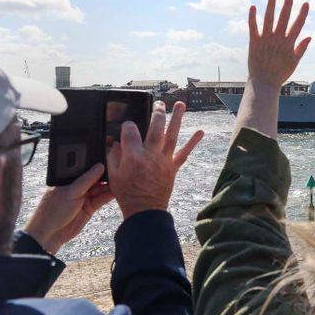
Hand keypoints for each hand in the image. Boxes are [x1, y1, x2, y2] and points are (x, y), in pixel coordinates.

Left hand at [24, 164, 112, 253]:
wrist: (49, 234)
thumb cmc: (52, 211)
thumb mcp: (70, 192)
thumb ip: (86, 180)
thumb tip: (99, 166)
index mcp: (68, 179)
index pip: (85, 168)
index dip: (96, 164)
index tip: (109, 160)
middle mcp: (77, 187)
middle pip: (95, 178)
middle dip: (106, 175)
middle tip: (119, 170)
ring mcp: (84, 197)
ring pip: (100, 188)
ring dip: (109, 185)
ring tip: (121, 180)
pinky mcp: (90, 207)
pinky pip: (101, 199)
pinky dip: (109, 195)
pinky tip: (117, 190)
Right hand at [107, 101, 203, 219]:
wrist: (145, 211)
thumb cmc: (127, 194)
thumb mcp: (114, 175)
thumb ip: (114, 156)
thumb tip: (116, 142)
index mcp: (133, 157)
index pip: (130, 133)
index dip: (128, 126)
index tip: (127, 124)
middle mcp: (151, 156)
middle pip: (155, 129)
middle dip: (157, 113)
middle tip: (159, 102)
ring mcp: (164, 161)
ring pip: (172, 135)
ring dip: (177, 119)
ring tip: (181, 104)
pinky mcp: (173, 167)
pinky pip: (185, 153)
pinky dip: (193, 142)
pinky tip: (200, 132)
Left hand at [247, 0, 310, 89]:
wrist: (264, 83)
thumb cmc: (280, 73)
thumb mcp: (294, 62)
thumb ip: (301, 48)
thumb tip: (310, 36)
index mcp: (289, 44)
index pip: (298, 25)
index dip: (302, 14)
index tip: (306, 3)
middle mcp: (278, 39)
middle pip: (284, 18)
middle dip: (288, 4)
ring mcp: (266, 40)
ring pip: (269, 19)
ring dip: (271, 6)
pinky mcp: (254, 42)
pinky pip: (253, 27)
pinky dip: (252, 17)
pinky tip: (253, 6)